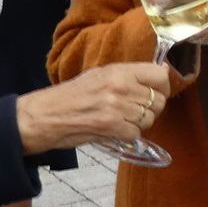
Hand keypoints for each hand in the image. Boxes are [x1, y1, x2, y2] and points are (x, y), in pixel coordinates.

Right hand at [16, 62, 172, 154]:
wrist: (44, 115)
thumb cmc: (70, 96)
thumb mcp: (99, 75)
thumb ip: (127, 75)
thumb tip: (160, 72)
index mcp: (118, 70)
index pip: (159, 75)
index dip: (163, 86)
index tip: (157, 91)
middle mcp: (120, 86)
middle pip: (158, 100)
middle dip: (152, 109)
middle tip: (136, 111)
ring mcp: (116, 106)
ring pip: (149, 119)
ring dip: (139, 123)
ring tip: (122, 121)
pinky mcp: (110, 126)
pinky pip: (136, 134)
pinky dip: (128, 136)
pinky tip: (115, 131)